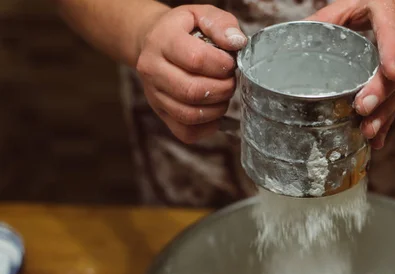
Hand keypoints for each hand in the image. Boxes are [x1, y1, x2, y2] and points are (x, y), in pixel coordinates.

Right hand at [135, 5, 246, 142]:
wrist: (154, 42)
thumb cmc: (184, 30)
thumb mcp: (201, 15)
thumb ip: (221, 24)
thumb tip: (236, 43)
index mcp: (162, 41)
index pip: (196, 60)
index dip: (222, 65)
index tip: (231, 63)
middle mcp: (153, 70)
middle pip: (192, 91)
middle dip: (223, 89)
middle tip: (230, 82)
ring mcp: (154, 95)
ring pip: (189, 115)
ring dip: (217, 109)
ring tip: (224, 95)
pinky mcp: (161, 113)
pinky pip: (186, 132)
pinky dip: (207, 127)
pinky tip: (215, 112)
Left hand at [306, 0, 394, 148]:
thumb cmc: (383, 3)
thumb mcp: (355, 3)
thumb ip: (329, 17)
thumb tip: (294, 33)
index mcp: (392, 16)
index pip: (394, 36)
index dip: (393, 55)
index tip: (390, 73)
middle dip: (382, 93)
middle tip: (364, 110)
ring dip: (385, 113)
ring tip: (369, 132)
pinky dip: (387, 121)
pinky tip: (377, 139)